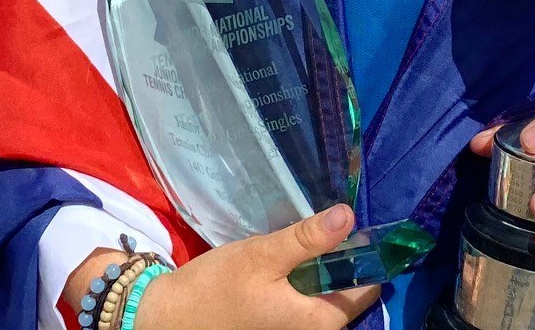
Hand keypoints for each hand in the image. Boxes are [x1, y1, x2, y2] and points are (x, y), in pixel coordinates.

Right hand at [65, 204, 377, 329]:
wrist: (168, 320)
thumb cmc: (215, 289)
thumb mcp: (262, 255)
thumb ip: (307, 239)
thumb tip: (349, 216)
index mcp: (319, 322)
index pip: (366, 288)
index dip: (364, 255)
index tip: (351, 227)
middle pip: (346, 295)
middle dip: (338, 263)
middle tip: (320, 230)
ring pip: (324, 301)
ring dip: (318, 274)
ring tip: (299, 246)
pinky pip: (303, 308)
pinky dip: (301, 287)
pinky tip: (283, 269)